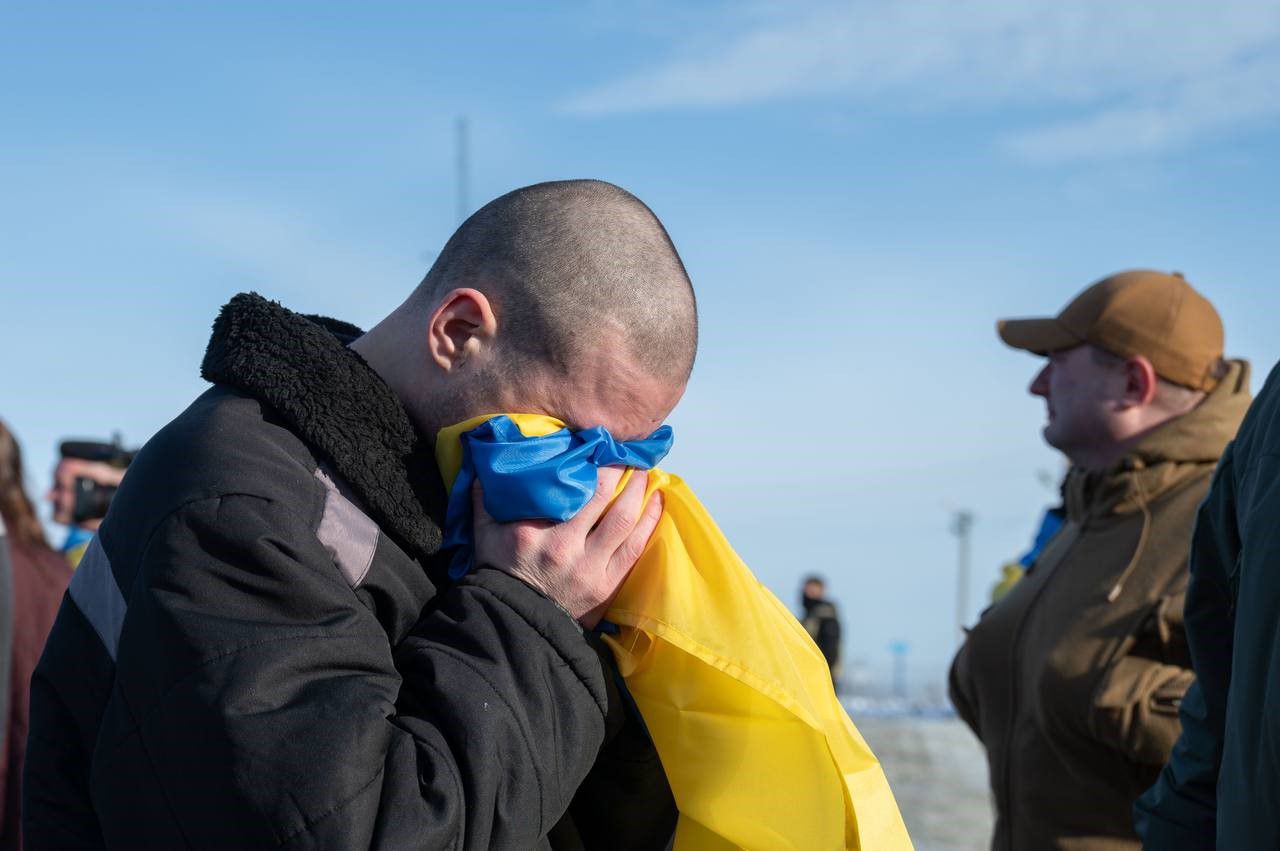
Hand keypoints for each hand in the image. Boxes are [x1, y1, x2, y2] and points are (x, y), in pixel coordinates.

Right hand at [472, 467, 662, 628]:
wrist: (516, 622)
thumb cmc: (501, 573)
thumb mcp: (485, 535)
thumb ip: (485, 500)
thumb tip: (484, 466)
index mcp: (535, 533)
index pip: (569, 489)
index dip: (590, 463)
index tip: (599, 444)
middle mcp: (565, 548)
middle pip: (603, 498)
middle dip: (620, 471)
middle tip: (628, 453)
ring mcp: (590, 568)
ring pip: (625, 521)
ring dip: (639, 492)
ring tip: (646, 472)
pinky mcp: (607, 585)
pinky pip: (635, 548)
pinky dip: (650, 521)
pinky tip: (657, 502)